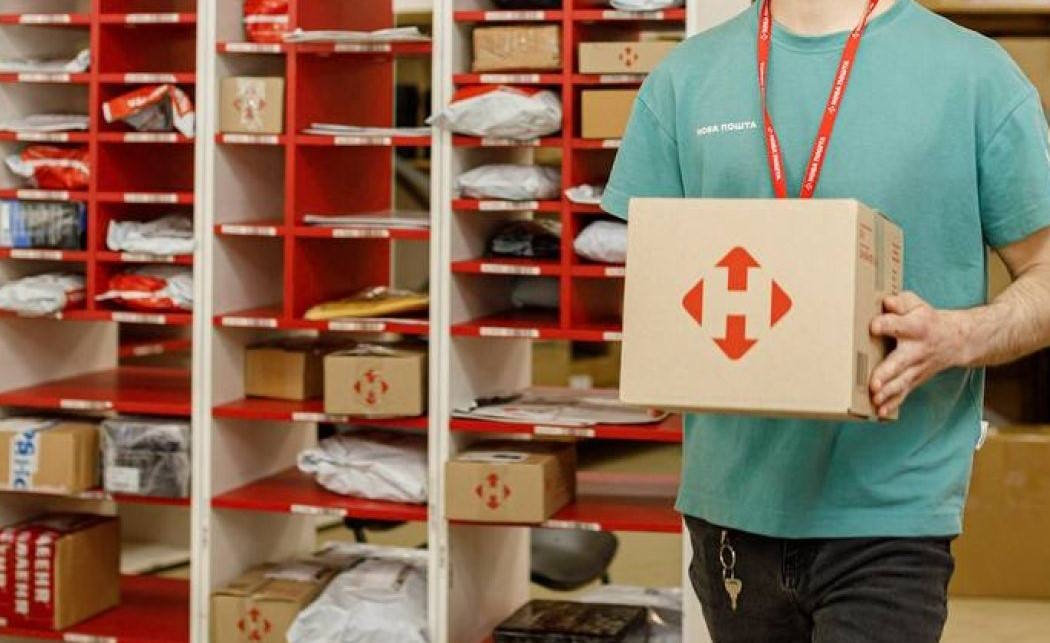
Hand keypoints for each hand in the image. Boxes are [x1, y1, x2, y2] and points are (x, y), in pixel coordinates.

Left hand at [868, 291, 969, 418]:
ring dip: (888, 392)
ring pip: (902, 381)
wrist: (957, 340)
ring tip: (874, 399)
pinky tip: (881, 412)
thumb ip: (901, 303)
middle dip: (887, 373)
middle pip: (901, 361)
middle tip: (874, 383)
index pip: (900, 325)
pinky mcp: (915, 379)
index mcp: (917, 327)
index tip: (874, 326)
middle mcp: (917, 349)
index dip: (887, 324)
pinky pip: (904, 392)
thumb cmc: (927, 320)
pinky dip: (893, 403)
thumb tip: (886, 302)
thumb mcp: (917, 305)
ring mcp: (917, 367)